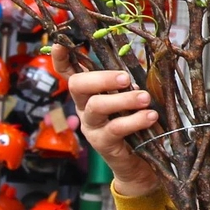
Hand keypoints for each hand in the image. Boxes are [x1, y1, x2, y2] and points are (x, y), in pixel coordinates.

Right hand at [59, 47, 163, 197]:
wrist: (140, 165)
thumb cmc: (137, 125)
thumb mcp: (132, 100)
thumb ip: (131, 84)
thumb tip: (147, 62)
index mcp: (89, 93)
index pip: (68, 72)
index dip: (61, 58)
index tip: (59, 43)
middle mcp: (84, 108)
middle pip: (78, 85)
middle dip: (101, 78)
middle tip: (126, 78)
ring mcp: (91, 127)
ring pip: (97, 106)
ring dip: (123, 100)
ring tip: (145, 98)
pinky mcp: (102, 144)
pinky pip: (115, 128)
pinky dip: (135, 120)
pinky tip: (150, 117)